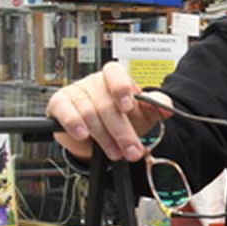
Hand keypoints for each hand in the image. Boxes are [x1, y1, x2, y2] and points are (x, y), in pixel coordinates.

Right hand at [46, 61, 163, 161]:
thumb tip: (167, 108)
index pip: (115, 72)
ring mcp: (75, 92)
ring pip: (89, 113)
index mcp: (115, 79)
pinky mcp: (59, 104)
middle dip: (121, 131)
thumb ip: (157, 107)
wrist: (99, 138)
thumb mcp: (143, 115)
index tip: (129, 107)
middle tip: (131, 150)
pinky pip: (64, 111)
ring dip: (104, 137)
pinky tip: (82, 134)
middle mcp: (94, 83)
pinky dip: (74, 124)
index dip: (121, 88)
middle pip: (106, 103)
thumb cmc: (121, 120)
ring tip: (115, 152)